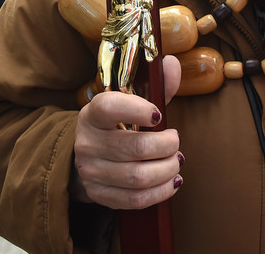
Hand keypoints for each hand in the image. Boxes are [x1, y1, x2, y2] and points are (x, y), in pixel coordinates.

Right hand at [71, 55, 183, 208]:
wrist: (90, 153)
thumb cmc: (118, 125)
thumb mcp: (132, 102)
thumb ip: (156, 86)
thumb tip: (173, 65)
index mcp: (93, 113)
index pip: (110, 107)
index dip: (138, 109)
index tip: (158, 114)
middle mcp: (87, 142)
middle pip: (136, 148)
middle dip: (167, 146)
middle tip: (175, 142)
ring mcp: (91, 171)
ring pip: (138, 177)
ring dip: (168, 170)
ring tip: (176, 162)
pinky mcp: (99, 194)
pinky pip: (135, 199)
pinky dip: (160, 192)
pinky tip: (171, 182)